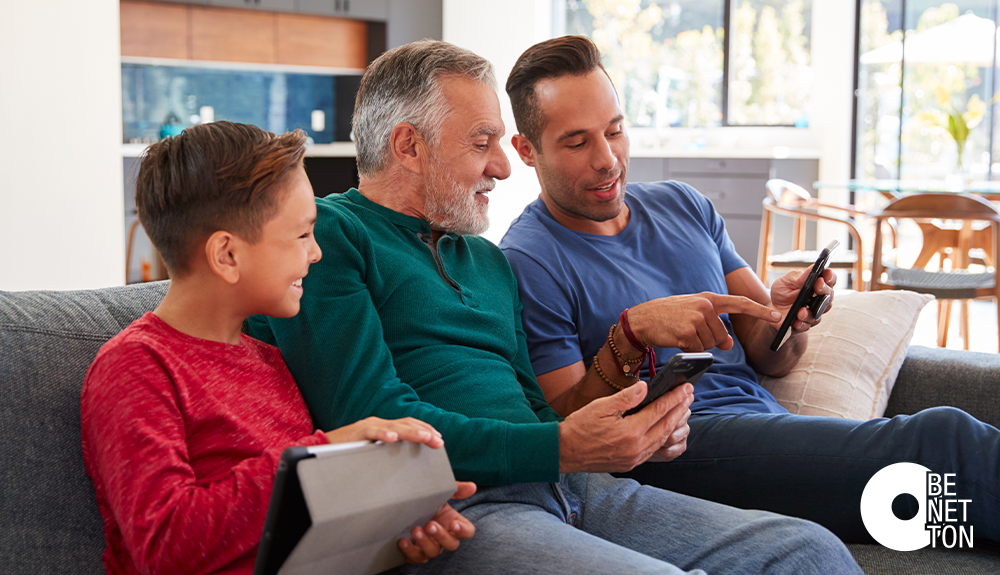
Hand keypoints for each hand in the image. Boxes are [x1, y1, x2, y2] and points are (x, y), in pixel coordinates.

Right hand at [323, 417, 443, 448]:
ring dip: (412, 433)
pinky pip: (372, 432)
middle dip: (425, 432)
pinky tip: (392, 438)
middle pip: (407, 425)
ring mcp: (369, 426)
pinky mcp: (356, 433)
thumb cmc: (348, 451)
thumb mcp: (373, 450)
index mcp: (385, 427)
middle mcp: (379, 423)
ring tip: (426, 438)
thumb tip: (406, 462)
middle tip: (439, 441)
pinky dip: (383, 434)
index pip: (410, 424)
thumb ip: (388, 452)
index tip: (439, 439)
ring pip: (394, 427)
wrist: (321, 446)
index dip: (425, 430)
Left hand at [398, 482, 476, 562]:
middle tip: (430, 524)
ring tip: (415, 530)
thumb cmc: (427, 501)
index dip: (463, 530)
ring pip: (433, 552)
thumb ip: (457, 489)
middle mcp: (444, 537)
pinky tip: (403, 540)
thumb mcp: (441, 493)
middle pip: (451, 544)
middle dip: (441, 536)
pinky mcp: (416, 552)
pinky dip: (410, 550)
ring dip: (425, 542)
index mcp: (454, 523)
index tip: (454, 524)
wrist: (406, 506)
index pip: (468, 532)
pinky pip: (416, 556)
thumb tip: (472, 486)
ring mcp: (430, 546)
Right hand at [558, 381, 694, 472]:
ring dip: (676, 423)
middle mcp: (636, 447)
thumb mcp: (600, 407)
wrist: (565, 452)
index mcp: (630, 431)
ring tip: (683, 409)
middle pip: (666, 425)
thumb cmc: (580, 426)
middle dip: (680, 409)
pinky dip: (664, 437)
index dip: (675, 397)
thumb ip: (625, 397)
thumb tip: (645, 387)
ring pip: (663, 439)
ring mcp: (635, 458)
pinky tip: (667, 429)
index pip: (660, 410)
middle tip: (690, 395)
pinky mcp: (631, 463)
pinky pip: (654, 449)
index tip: (687, 387)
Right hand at [627, 293, 780, 351]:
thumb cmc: (667, 316)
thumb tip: (728, 344)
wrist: (642, 320)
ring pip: (710, 344)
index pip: (740, 303)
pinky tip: (676, 339)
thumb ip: (713, 325)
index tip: (777, 316)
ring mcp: (696, 319)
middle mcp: (705, 306)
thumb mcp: (693, 315)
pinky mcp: (687, 332)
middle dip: (709, 340)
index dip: (760, 311)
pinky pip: (697, 349)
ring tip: (681, 333)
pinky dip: (688, 349)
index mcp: (708, 298)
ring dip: (697, 345)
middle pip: (721, 335)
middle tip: (689, 332)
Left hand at [770, 267, 836, 332]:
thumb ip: (800, 276)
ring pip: (819, 313)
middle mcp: (819, 299)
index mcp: (816, 285)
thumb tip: (813, 267)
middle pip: (829, 296)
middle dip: (824, 290)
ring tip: (801, 310)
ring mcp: (813, 312)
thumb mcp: (787, 281)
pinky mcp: (805, 324)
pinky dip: (802, 324)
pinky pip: (807, 325)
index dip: (830, 277)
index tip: (826, 274)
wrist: (771, 308)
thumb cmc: (782, 291)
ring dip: (811, 312)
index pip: (829, 279)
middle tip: (817, 286)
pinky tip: (796, 322)